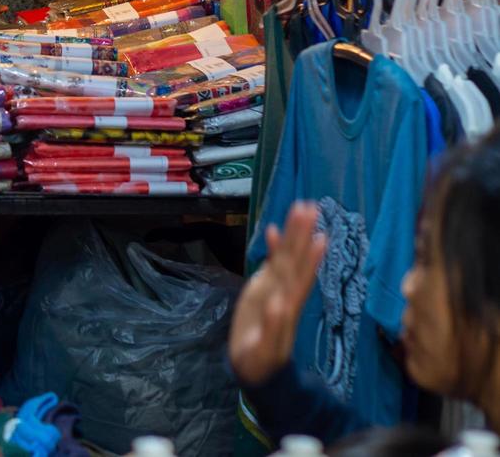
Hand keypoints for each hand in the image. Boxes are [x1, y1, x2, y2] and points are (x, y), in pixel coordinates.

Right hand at [229, 201, 327, 385]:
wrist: (254, 367)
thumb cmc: (260, 362)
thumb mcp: (265, 350)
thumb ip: (272, 326)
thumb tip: (279, 302)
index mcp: (287, 306)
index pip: (301, 278)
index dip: (309, 259)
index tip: (319, 238)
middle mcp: (285, 293)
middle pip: (295, 260)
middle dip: (302, 235)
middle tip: (310, 207)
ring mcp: (275, 289)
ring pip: (286, 258)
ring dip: (293, 234)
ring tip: (300, 209)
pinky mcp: (264, 289)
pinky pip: (271, 263)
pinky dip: (273, 247)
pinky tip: (273, 229)